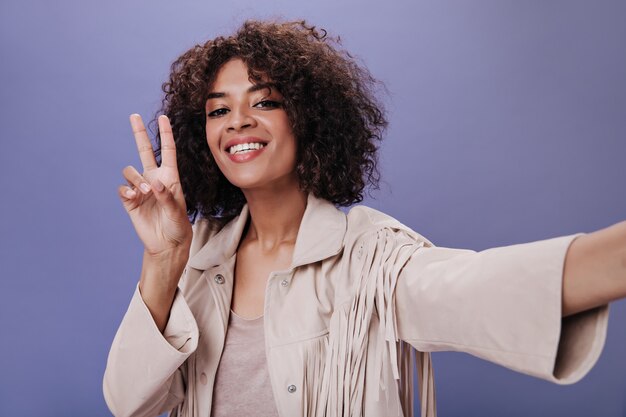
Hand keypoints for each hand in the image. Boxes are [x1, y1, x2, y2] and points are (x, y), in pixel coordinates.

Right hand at [118, 114, 192, 256]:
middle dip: (139, 133)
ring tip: (145, 193)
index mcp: (170, 177)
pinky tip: (135, 198)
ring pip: (130, 171)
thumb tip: (154, 183)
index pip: (167, 150)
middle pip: (144, 151)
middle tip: (134, 116)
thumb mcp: (177, 210)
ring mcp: (141, 188)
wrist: (167, 243)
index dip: (165, 134)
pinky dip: (128, 191)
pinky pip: (123, 188)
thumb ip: (167, 196)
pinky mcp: (130, 200)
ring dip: (136, 179)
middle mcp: (154, 178)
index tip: (163, 117)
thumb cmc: (178, 225)